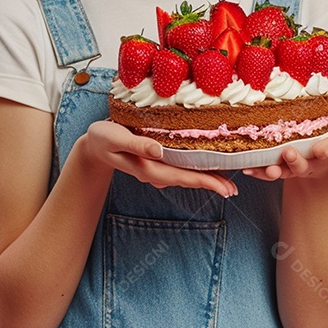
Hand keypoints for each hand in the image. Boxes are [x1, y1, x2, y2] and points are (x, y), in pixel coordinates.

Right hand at [82, 120, 237, 196]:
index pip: (183, 177)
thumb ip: (136, 144)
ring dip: (205, 178)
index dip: (206, 182)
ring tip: (226, 180)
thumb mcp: (115, 138)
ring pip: (185, 176)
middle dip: (212, 184)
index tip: (226, 188)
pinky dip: (195, 169)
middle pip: (188, 180)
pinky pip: (179, 168)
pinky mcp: (155, 162)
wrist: (93, 145)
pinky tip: (205, 165)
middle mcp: (155, 172)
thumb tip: (159, 149)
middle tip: (234, 189)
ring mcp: (155, 169)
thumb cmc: (102, 139)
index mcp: (148, 168)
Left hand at [241, 118, 327, 180]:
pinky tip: (246, 169)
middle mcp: (309, 161)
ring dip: (272, 171)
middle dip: (295, 162)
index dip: (326, 151)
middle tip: (290, 153)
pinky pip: (264, 169)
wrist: (323, 142)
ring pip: (281, 170)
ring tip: (266, 169)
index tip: (322, 149)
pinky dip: (256, 170)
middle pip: (301, 165)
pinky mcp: (277, 163)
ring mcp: (292, 165)